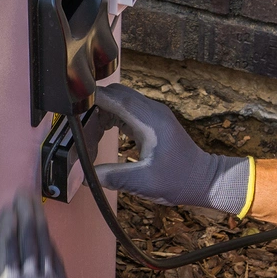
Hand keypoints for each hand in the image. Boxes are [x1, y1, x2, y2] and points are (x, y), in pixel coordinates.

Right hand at [91, 84, 251, 215]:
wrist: (204, 180)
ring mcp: (152, 113)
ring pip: (118, 100)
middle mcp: (151, 110)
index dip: (91, 99)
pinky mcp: (151, 121)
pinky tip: (100, 134)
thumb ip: (113, 177)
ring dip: (100, 113)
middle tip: (76, 127)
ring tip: (87, 135)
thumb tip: (86, 175)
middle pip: (114, 94)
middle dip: (92, 107)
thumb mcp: (144, 183)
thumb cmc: (179, 181)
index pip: (115, 98)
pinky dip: (109, 118)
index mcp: (151, 120)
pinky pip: (124, 110)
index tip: (71, 106)